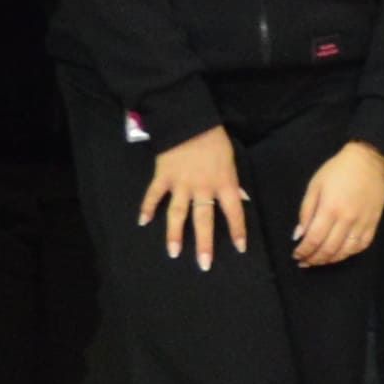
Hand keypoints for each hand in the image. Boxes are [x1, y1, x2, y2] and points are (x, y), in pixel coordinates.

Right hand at [142, 129, 250, 268]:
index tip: (240, 248)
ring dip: (174, 234)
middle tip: (204, 264)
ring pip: (177, 213)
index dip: (238, 230)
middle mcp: (202, 187)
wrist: (189, 119)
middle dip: (204, 243)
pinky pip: (154, 195)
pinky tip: (142, 222)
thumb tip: (240, 199)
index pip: (233, 211)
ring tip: (173, 252)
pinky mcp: (163, 176)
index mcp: (223, 182)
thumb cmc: (214, 139)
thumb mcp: (230, 159)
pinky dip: (147, 208)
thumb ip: (233, 181)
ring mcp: (180, 183)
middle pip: (203, 219)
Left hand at [293, 143, 383, 269]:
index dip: (304, 251)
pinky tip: (338, 254)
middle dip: (314, 259)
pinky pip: (361, 246)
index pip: (314, 239)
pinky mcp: (373, 223)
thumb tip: (299, 235)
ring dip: (330, 260)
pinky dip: (348, 254)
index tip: (296, 255)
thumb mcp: (315, 186)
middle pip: (329, 249)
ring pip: (345, 252)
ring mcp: (362, 223)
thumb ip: (306, 212)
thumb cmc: (337, 170)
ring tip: (319, 260)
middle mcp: (347, 219)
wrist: (368, 161)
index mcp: (330, 208)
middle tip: (304, 261)